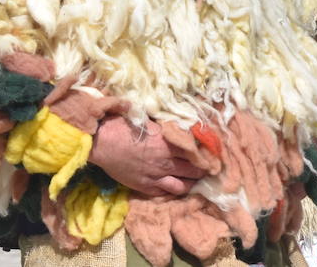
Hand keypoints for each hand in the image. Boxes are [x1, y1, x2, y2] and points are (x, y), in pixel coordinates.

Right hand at [88, 117, 206, 196]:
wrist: (103, 141)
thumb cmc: (125, 126)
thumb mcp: (151, 123)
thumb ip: (167, 130)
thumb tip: (181, 129)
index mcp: (169, 144)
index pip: (197, 153)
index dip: (207, 155)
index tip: (214, 154)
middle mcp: (166, 162)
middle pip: (194, 170)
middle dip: (203, 170)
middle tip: (209, 169)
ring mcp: (155, 177)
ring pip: (183, 186)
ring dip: (192, 183)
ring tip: (197, 180)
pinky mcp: (145, 186)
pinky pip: (166, 193)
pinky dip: (175, 190)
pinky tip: (178, 187)